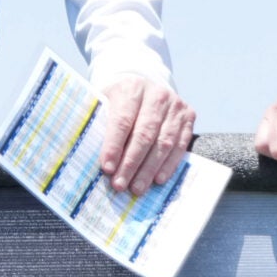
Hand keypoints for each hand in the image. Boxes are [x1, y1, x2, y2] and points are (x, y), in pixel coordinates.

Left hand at [98, 75, 196, 195]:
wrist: (147, 89)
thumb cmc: (120, 101)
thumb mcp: (105, 102)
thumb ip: (99, 123)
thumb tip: (87, 156)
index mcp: (131, 88)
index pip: (122, 120)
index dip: (114, 146)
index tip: (107, 168)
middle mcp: (156, 94)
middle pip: (144, 134)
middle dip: (131, 163)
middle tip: (120, 184)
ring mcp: (175, 105)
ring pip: (163, 142)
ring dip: (149, 169)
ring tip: (137, 188)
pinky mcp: (189, 116)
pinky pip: (179, 145)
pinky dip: (168, 165)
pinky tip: (157, 179)